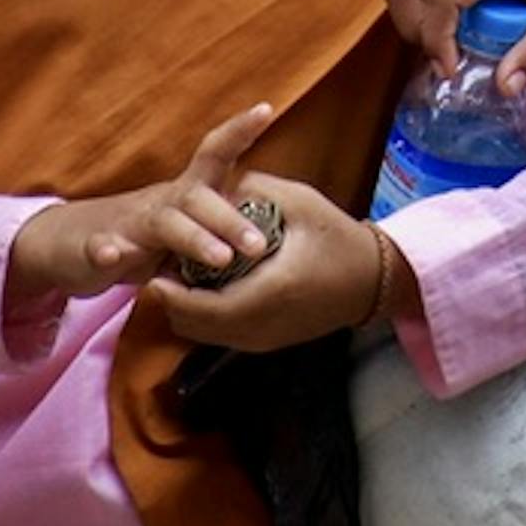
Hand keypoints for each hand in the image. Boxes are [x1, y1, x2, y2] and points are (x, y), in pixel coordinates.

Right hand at [6, 102, 277, 306]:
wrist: (63, 244)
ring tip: (221, 257)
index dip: (238, 131)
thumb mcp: (180, 236)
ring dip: (194, 238)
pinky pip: (101, 247)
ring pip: (163, 223)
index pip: (214, 157)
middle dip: (231, 220)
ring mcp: (125, 223)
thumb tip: (266, 244)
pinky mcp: (92, 248)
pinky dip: (106, 250)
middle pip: (198, 199)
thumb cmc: (135, 237)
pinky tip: (112, 255)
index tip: (266, 108)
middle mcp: (159, 203)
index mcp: (182, 196)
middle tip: (260, 245)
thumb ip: (215, 235)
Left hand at [147, 180, 401, 350]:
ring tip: (182, 276)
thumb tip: (218, 182)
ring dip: (186, 309)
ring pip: (203, 334)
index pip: (200, 307)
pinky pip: (220, 335)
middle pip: (193, 326)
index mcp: (267, 292)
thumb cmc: (338, 238)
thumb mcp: (301, 202)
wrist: (372, 280)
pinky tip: (209, 286)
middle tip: (163, 269)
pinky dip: (204, 315)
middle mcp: (260, 326)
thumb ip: (256, 189)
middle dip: (172, 300)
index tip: (153, 270)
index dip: (171, 292)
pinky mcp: (266, 343)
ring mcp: (262, 340)